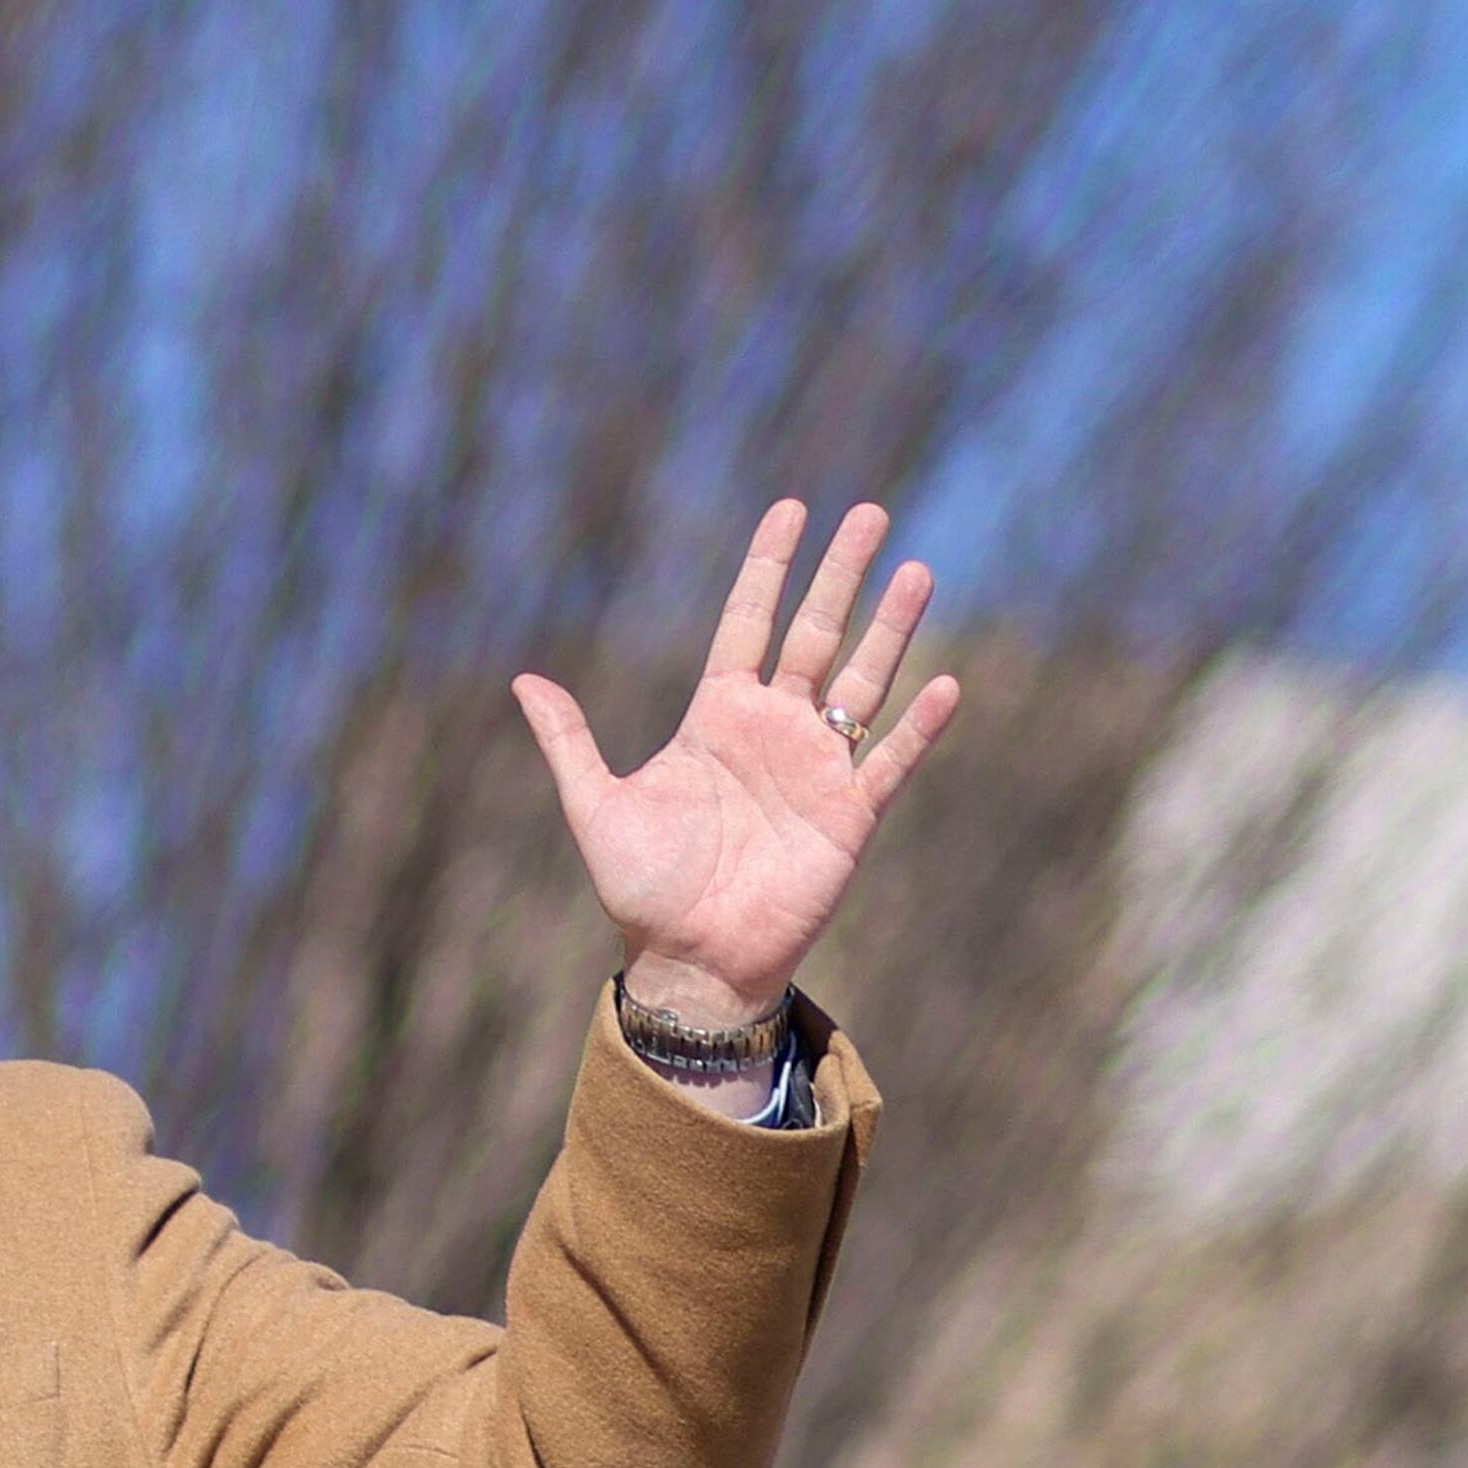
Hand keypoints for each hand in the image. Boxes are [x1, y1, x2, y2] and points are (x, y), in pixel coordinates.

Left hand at [511, 499, 958, 1025]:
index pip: (747, 622)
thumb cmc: (642, 888)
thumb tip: (523, 680)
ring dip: (892, 630)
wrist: (688, 959)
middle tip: (872, 513)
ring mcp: (817, 767)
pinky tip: (944, 684)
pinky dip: (917, 727)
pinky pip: (889, 761)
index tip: (793, 508)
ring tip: (918, 571)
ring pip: (863, 681)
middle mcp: (774, 730)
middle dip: (841, 575)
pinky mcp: (849, 816)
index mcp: (716, 716)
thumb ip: (569, 741)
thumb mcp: (596, 806)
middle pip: (815, 634)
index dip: (769, 567)